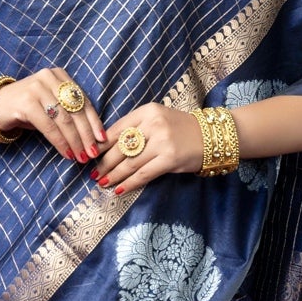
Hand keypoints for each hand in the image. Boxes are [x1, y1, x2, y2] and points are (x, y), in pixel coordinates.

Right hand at [0, 66, 106, 161]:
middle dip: (86, 135)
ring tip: (81, 157)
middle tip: (92, 153)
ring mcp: (37, 88)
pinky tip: (66, 153)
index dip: (94, 122)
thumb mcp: (49, 106)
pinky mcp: (27, 102)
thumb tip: (92, 137)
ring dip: (75, 142)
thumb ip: (68, 114)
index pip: (83, 101)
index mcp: (59, 75)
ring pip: (64, 120)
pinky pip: (49, 126)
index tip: (102, 140)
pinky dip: (60, 142)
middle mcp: (50, 77)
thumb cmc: (25, 109)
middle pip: (75, 111)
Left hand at [86, 103, 203, 193]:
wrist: (212, 136)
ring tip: (102, 183)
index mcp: (147, 111)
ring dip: (113, 175)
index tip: (89, 156)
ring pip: (130, 163)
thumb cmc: (181, 129)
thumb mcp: (157, 119)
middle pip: (120, 147)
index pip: (117, 129)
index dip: (101, 145)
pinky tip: (119, 189)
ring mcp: (162, 141)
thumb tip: (106, 147)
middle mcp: (153, 123)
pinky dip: (129, 183)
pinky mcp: (169, 159)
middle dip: (104, 163)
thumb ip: (136, 129)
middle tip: (94, 174)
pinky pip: (143, 174)